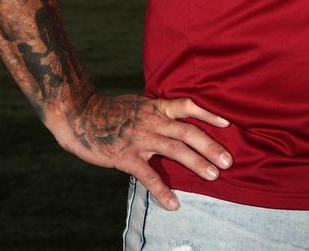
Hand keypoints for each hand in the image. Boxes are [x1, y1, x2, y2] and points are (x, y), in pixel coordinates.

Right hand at [54, 93, 232, 210]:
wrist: (80, 113)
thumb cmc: (108, 110)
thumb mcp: (137, 103)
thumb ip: (156, 110)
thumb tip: (172, 114)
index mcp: (155, 107)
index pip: (188, 106)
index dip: (208, 114)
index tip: (227, 123)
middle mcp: (153, 120)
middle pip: (188, 131)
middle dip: (210, 146)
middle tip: (228, 160)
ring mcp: (140, 138)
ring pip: (175, 150)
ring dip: (196, 164)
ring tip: (214, 176)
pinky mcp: (127, 156)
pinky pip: (148, 175)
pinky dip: (162, 191)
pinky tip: (174, 204)